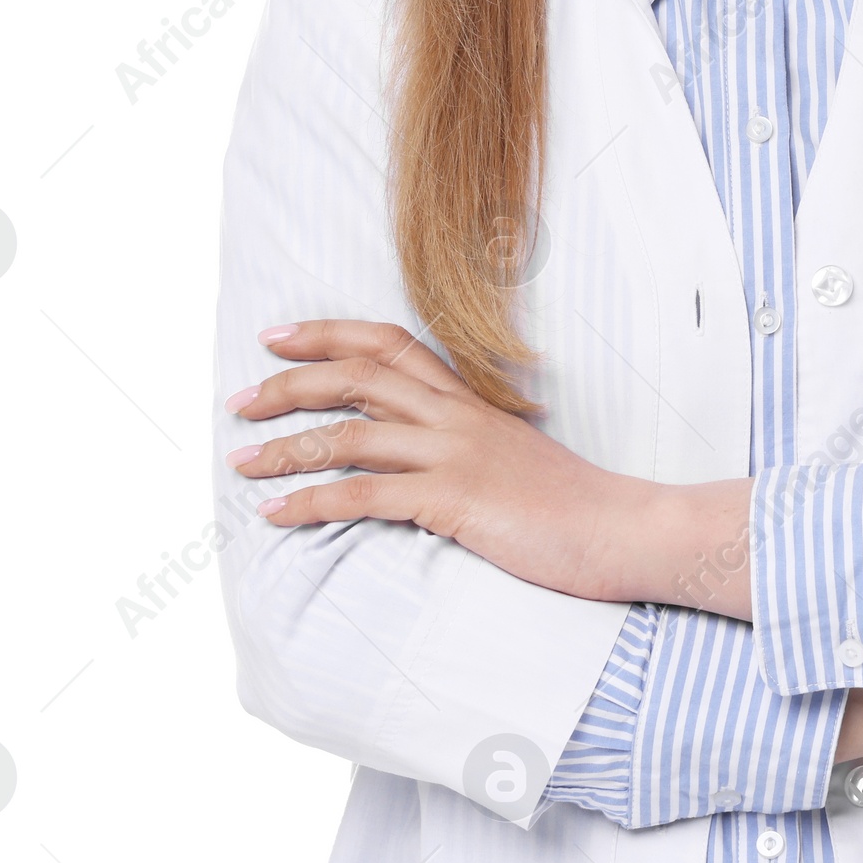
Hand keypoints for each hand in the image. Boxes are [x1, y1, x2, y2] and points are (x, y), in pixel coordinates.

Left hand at [224, 320, 643, 598]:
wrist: (623, 529)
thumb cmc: (572, 506)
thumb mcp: (514, 458)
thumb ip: (467, 446)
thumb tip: (417, 458)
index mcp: (470, 401)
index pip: (390, 343)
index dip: (328, 333)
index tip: (278, 337)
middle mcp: (457, 416)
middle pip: (359, 375)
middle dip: (290, 382)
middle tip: (240, 399)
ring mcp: (455, 455)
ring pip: (351, 432)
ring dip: (285, 446)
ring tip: (239, 462)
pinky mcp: (454, 499)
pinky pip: (364, 494)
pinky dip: (311, 501)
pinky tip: (276, 513)